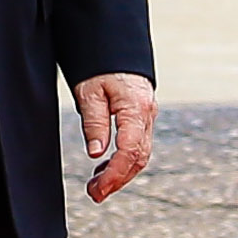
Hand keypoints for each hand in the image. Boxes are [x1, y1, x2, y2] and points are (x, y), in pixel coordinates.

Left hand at [74, 74, 155, 200]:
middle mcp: (147, 115)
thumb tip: (97, 153)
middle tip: (95, 194)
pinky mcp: (142, 117)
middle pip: (138, 158)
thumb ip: (94, 122)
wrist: (114, 43)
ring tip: (97, 186)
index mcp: (136, 109)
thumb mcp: (90, 91)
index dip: (114, 175)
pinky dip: (122, 160)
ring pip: (140, 154)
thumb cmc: (100, 64)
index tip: (98, 189)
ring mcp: (147, 116)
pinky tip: (104, 167)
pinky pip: (137, 144)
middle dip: (118, 180)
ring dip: (120, 173)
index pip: (129, 151)